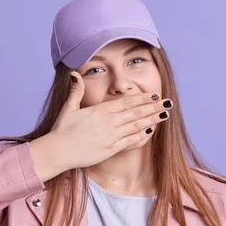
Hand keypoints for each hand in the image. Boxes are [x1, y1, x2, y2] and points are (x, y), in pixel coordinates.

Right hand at [48, 71, 172, 170]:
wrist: (58, 152)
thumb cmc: (61, 130)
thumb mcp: (69, 108)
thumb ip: (76, 91)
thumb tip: (74, 73)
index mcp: (101, 110)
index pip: (127, 102)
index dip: (143, 98)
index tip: (154, 95)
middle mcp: (109, 122)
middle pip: (136, 112)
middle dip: (153, 107)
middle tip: (168, 103)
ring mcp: (111, 136)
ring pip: (137, 126)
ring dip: (152, 120)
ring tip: (165, 115)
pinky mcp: (111, 149)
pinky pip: (131, 142)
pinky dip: (142, 136)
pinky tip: (150, 131)